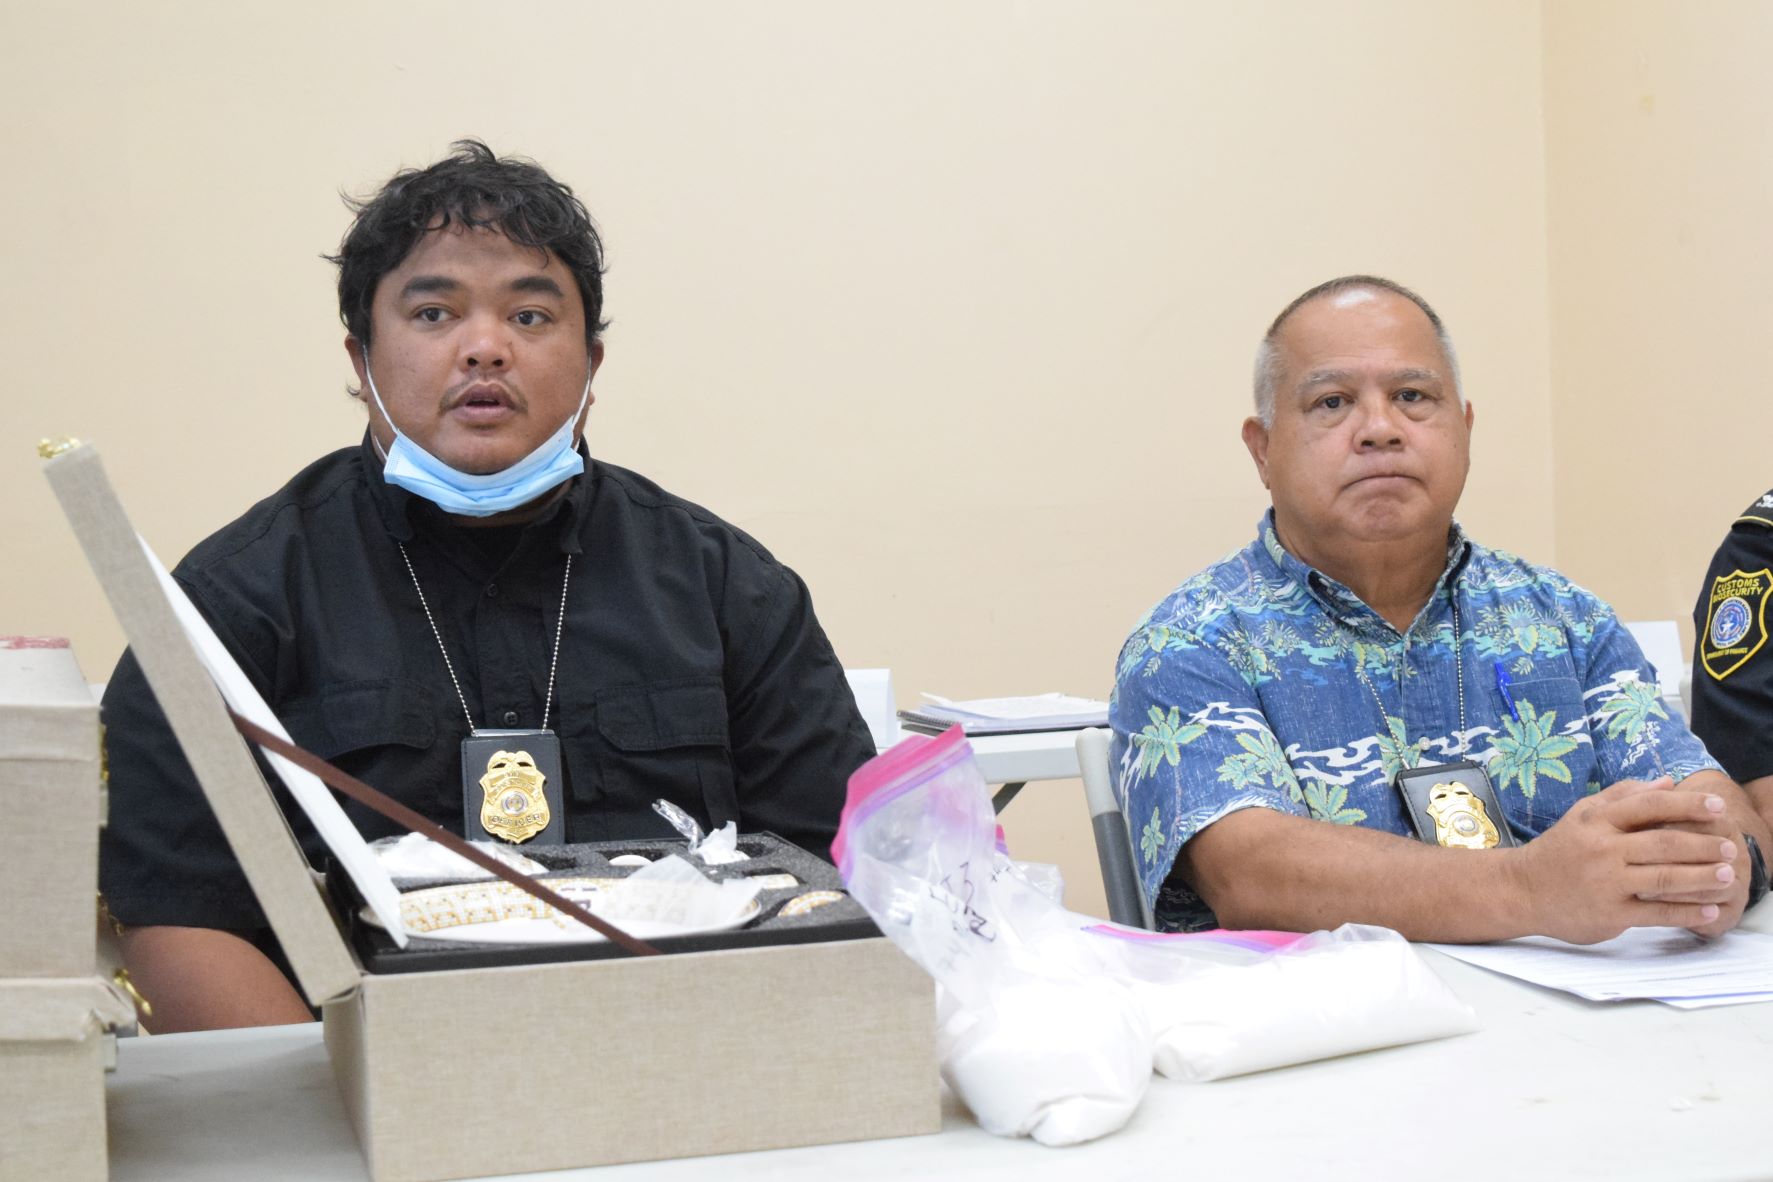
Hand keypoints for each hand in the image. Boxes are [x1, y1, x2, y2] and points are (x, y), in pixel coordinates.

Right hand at [1512, 777, 1738, 943]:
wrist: (1521, 890)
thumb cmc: (1559, 850)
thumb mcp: (1583, 814)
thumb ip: (1623, 796)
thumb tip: (1668, 782)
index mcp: (1597, 821)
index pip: (1649, 806)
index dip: (1686, 805)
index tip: (1717, 807)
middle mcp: (1602, 849)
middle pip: (1663, 843)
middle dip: (1703, 845)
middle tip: (1730, 847)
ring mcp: (1606, 883)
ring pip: (1665, 878)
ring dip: (1702, 877)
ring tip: (1728, 875)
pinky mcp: (1609, 914)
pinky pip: (1657, 913)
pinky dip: (1687, 912)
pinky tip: (1710, 910)